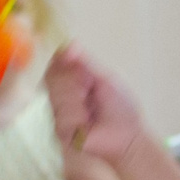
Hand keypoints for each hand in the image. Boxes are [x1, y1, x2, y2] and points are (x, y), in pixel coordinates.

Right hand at [44, 44, 148, 166]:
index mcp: (71, 83)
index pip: (54, 66)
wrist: (128, 135)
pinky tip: (88, 123)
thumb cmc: (119, 108)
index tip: (70, 59)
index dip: (59, 61)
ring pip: (56, 96)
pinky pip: (62, 116)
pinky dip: (78, 116)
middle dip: (74, 82)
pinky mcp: (61, 131)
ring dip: (77, 100)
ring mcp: (59, 114)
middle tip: (90, 91)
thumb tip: (70, 43)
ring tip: (92, 110)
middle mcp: (61, 97)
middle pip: (51, 78)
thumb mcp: (104, 80)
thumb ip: (85, 64)